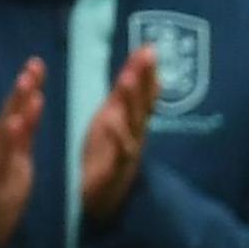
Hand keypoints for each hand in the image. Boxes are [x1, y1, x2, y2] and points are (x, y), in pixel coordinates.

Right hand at [0, 58, 45, 247]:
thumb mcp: (16, 161)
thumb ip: (22, 135)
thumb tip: (29, 107)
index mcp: (4, 144)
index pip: (16, 110)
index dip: (27, 87)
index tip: (37, 62)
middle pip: (9, 114)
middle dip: (22, 89)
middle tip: (34, 64)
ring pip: (5, 132)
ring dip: (16, 108)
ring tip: (28, 85)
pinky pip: (1, 160)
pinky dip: (8, 140)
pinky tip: (15, 123)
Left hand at [79, 47, 162, 224]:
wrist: (100, 200)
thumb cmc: (104, 159)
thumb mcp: (112, 123)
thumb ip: (124, 100)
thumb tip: (140, 74)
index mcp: (129, 122)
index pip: (142, 92)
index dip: (145, 71)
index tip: (147, 47)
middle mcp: (134, 133)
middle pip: (141, 102)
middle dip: (144, 77)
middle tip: (148, 53)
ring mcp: (129, 151)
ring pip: (133, 122)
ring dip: (132, 101)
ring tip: (128, 78)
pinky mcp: (117, 170)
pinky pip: (120, 152)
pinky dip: (118, 137)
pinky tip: (113, 123)